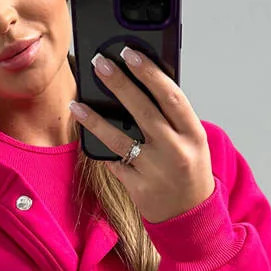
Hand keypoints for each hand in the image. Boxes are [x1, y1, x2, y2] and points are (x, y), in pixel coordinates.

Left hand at [69, 47, 215, 223]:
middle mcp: (176, 151)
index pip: (171, 96)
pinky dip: (105, 151)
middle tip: (100, 64)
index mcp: (193, 134)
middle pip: (143, 110)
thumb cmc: (189, 171)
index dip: (149, 73)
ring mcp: (156, 171)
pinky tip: (93, 139)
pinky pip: (115, 163)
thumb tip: (141, 84)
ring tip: (77, 104)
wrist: (190, 216)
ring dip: (95, 119)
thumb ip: (173, 118)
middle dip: (119, 83)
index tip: (130, 54)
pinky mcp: (138, 188)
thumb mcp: (193, 141)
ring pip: (119, 139)